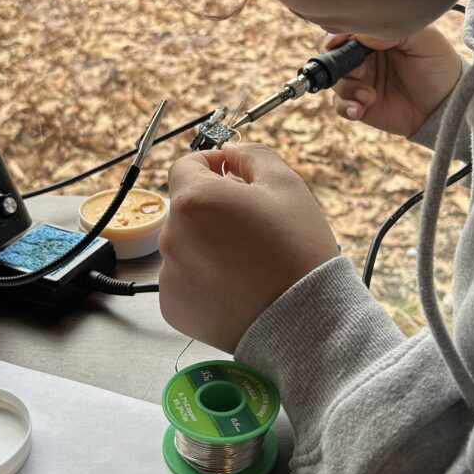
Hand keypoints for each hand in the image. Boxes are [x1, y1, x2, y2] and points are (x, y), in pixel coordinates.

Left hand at [158, 143, 339, 352]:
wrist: (304, 321)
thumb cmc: (297, 251)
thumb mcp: (285, 184)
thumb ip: (251, 154)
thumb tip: (230, 152)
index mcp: (194, 200)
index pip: (185, 165)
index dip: (209, 164)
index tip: (228, 172)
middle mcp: (171, 236)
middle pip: (187, 207)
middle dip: (213, 208)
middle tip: (251, 224)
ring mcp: (169, 275)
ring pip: (186, 244)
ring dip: (208, 243)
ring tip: (248, 260)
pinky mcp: (174, 306)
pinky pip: (185, 278)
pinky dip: (204, 278)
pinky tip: (237, 284)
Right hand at [327, 26, 463, 136]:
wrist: (447, 103)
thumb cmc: (438, 65)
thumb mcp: (425, 38)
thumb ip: (394, 30)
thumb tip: (361, 35)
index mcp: (374, 37)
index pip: (344, 30)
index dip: (336, 35)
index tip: (336, 42)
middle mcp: (363, 58)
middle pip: (331, 55)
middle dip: (338, 64)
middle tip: (361, 71)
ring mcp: (361, 82)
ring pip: (335, 82)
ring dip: (347, 88)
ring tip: (369, 95)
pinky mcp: (361, 105)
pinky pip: (340, 105)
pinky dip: (346, 107)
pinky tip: (361, 108)